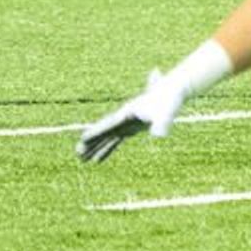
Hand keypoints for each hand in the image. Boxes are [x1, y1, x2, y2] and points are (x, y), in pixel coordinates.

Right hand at [75, 67, 195, 162]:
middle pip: (104, 131)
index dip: (97, 132)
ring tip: (81, 159)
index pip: (109, 124)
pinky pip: (115, 141)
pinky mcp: (131, 128)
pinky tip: (97, 160)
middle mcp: (123, 117)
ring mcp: (126, 123)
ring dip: (95, 148)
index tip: (83, 139)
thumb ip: (162, 123)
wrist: (173, 90)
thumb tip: (159, 134)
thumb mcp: (166, 113)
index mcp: (128, 112)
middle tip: (77, 153)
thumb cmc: (169, 101)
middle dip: (91, 143)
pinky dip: (106, 150)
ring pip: (107, 137)